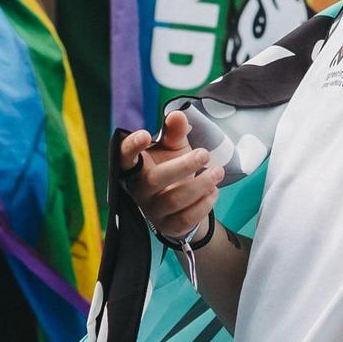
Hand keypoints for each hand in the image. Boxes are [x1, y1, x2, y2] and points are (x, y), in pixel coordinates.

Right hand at [119, 111, 216, 245]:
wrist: (182, 204)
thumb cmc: (173, 168)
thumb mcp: (174, 148)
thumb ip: (175, 132)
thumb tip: (177, 115)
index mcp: (136, 167)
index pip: (125, 157)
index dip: (132, 146)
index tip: (146, 134)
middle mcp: (139, 190)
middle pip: (156, 179)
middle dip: (183, 165)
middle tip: (204, 153)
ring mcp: (152, 210)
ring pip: (174, 200)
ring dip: (200, 184)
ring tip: (218, 171)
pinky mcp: (168, 226)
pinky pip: (186, 218)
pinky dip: (204, 203)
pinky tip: (213, 191)